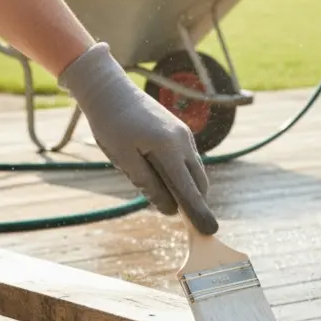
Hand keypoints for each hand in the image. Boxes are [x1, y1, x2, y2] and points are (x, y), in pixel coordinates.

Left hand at [59, 43, 218, 234]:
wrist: (110, 90)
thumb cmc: (111, 124)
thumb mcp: (123, 158)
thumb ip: (147, 184)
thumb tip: (169, 208)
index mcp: (168, 148)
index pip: (188, 189)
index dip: (198, 212)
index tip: (210, 231)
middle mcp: (183, 142)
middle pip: (199, 182)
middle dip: (196, 202)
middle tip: (189, 222)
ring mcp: (184, 135)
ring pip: (195, 171)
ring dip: (187, 188)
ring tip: (166, 195)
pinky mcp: (180, 132)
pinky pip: (188, 160)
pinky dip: (182, 174)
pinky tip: (163, 176)